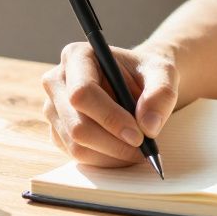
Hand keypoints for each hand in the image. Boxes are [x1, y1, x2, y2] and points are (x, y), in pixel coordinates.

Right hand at [41, 42, 179, 166]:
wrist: (137, 82)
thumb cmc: (146, 73)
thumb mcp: (163, 73)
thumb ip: (161, 93)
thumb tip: (149, 126)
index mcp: (77, 56)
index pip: (83, 93)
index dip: (110, 118)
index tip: (139, 136)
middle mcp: (57, 81)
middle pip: (76, 125)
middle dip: (113, 143)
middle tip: (142, 150)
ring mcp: (53, 108)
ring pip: (76, 145)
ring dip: (111, 155)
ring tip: (137, 150)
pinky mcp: (57, 130)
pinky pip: (77, 155)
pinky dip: (104, 160)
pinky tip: (123, 150)